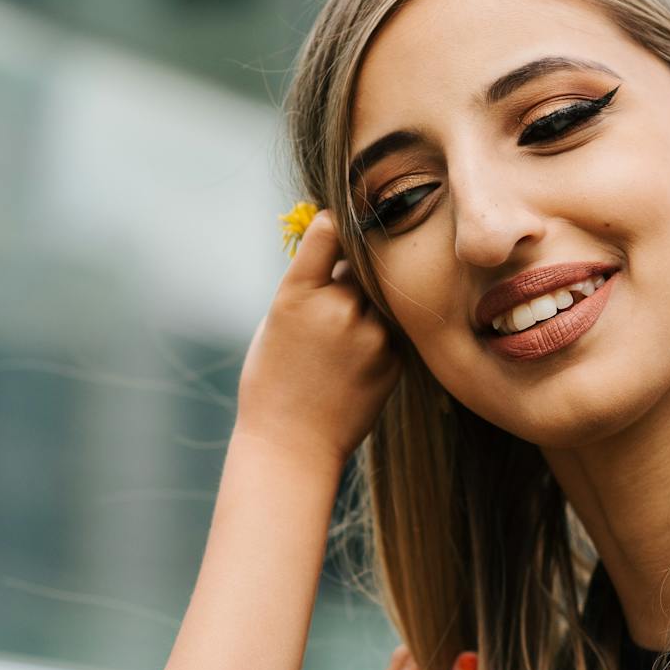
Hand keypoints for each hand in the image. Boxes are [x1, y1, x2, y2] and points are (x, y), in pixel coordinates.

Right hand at [235, 210, 399, 471]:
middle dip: (350, 273)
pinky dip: (376, 335)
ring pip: (379, 296)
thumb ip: (311, 282)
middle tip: (334, 300)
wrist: (292, 444)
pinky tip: (350, 364)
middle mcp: (338, 307)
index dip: (336, 226)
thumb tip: (344, 244)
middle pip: (359, 263)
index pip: (330, 228)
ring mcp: (371, 333)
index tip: (337, 228)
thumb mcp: (277, 320)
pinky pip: (391, 327)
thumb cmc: (275, 379)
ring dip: (366, 304)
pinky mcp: (394, 357)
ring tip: (338, 340)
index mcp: (297, 292)